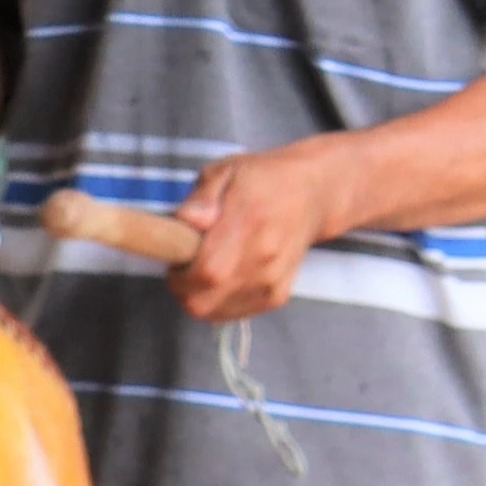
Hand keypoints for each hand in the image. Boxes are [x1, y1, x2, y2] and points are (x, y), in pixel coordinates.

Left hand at [167, 138, 350, 324]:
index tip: (174, 258)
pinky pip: (232, 314)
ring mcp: (272, 280)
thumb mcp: (225, 171)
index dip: (178, 274)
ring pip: (214, 312)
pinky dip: (217, 302)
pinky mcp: (277, 296)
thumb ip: (202, 197)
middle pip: (204, 301)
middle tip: (183, 265)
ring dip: (198, 296)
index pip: (206, 271)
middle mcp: (264, 257)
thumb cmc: (262, 179)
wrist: (312, 195)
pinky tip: (223, 278)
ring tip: (205, 267)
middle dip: (181, 289)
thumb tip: (188, 220)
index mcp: (248, 221)